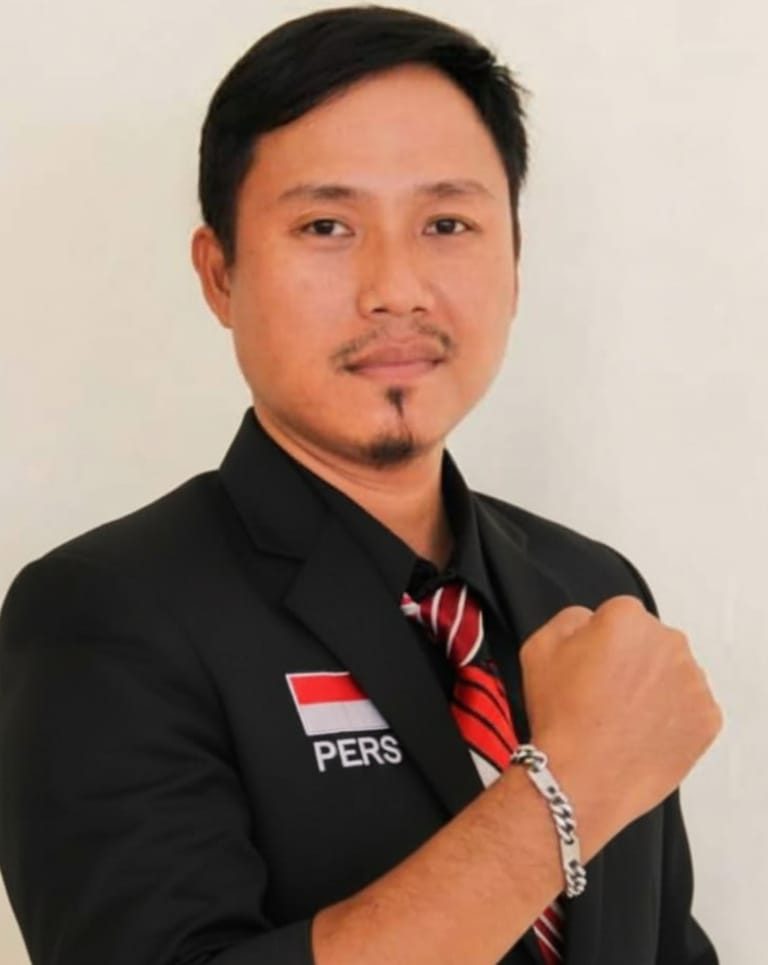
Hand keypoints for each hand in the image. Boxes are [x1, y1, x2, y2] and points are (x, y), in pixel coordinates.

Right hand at [518, 596, 722, 830]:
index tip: (589, 668)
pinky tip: (643, 733)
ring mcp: (693, 681)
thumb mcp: (539, 647)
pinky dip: (671, 719)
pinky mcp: (708, 718)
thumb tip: (593, 621)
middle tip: (605, 695)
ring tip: (623, 719)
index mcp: (627, 618)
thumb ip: (571, 619)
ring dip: (654, 688)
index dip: (599, 643)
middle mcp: (668, 642)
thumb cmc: (559, 714)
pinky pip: (689, 708)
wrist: (581, 778)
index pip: (618, 617)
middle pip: (650, 642)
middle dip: (632, 661)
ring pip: (672, 674)